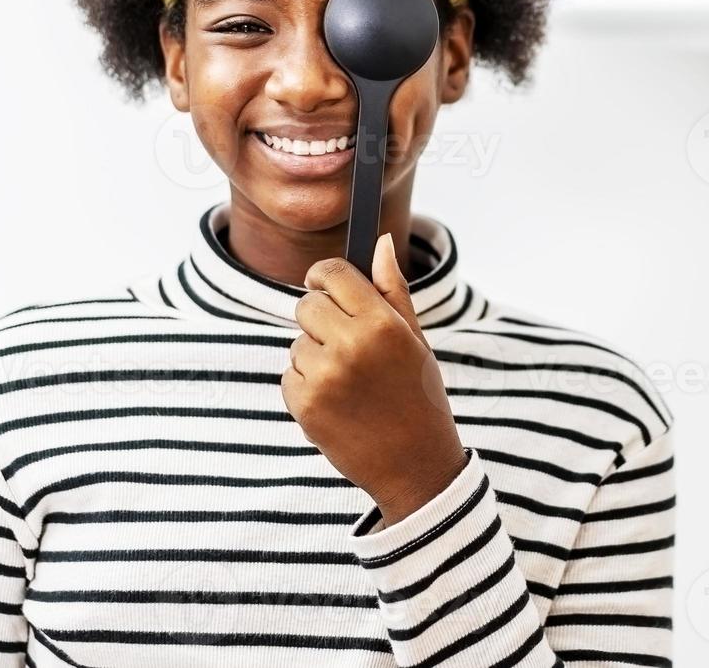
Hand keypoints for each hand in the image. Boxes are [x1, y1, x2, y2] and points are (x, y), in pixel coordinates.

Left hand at [283, 232, 467, 525]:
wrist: (415, 466)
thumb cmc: (418, 396)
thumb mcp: (414, 340)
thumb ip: (392, 289)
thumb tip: (380, 242)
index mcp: (382, 323)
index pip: (333, 274)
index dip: (324, 276)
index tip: (325, 284)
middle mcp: (350, 346)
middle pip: (307, 305)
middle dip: (321, 318)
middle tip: (347, 344)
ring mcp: (324, 377)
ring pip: (297, 342)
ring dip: (316, 356)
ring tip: (350, 383)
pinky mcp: (304, 405)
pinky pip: (290, 375)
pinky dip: (307, 386)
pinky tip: (338, 403)